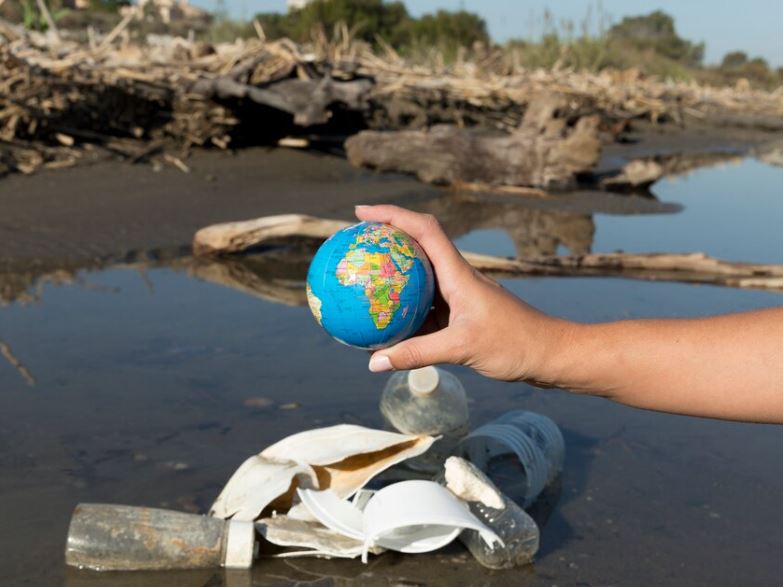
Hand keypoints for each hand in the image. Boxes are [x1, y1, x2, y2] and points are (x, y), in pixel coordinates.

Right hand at [355, 205, 571, 382]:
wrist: (551, 355)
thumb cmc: (515, 344)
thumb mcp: (462, 348)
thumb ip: (417, 353)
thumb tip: (374, 362)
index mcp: (459, 273)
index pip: (423, 229)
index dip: (391, 214)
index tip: (361, 212)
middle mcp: (457, 278)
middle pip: (416, 247)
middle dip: (385, 240)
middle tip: (353, 244)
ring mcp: (459, 297)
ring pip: (418, 280)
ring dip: (392, 277)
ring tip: (360, 282)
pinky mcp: (461, 317)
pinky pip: (424, 309)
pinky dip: (404, 313)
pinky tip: (384, 327)